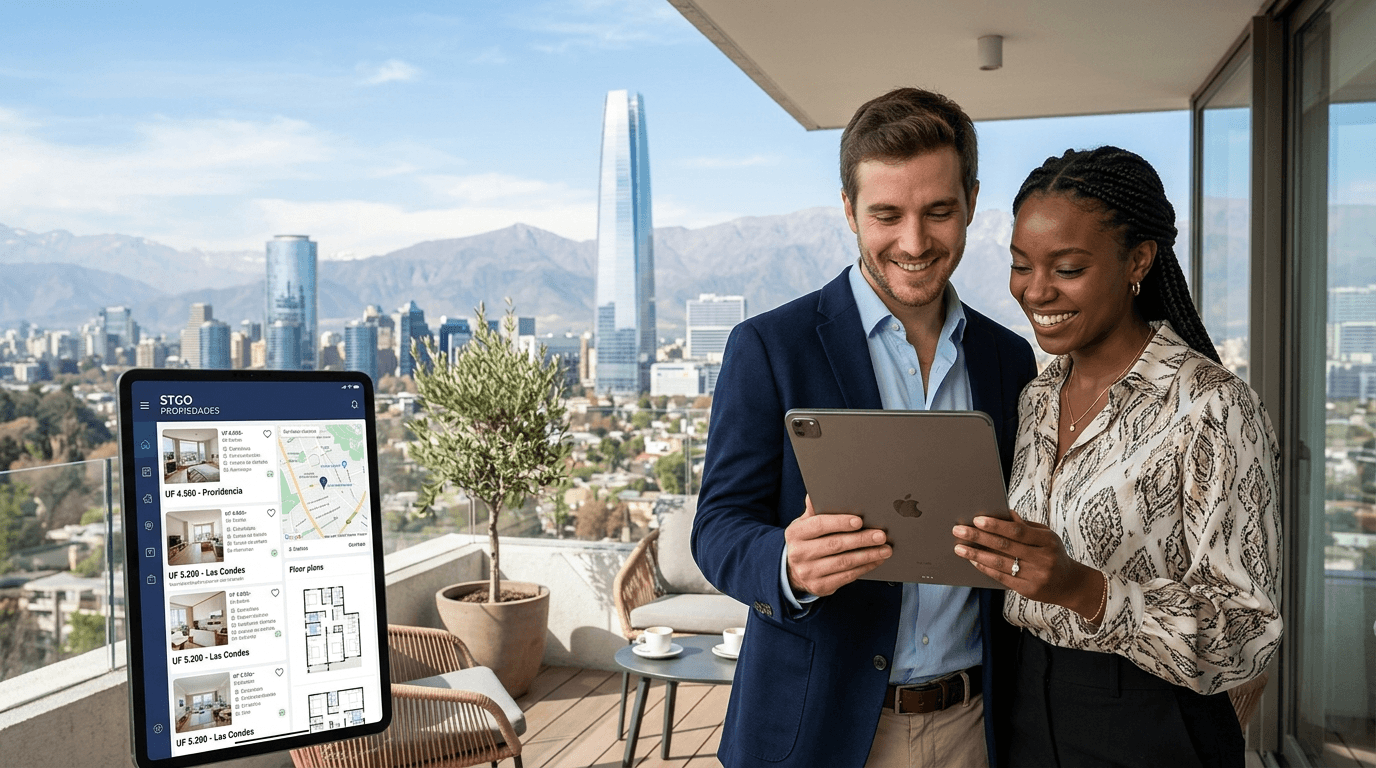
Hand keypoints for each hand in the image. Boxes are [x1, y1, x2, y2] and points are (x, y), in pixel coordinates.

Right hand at [785, 495, 890, 596]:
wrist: (794, 571)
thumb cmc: (807, 541)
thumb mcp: (805, 524)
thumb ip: (814, 510)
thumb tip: (817, 494)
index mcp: (795, 533)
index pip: (818, 525)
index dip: (839, 522)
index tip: (859, 521)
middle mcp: (799, 554)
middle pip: (834, 545)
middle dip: (861, 539)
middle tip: (881, 535)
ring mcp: (808, 572)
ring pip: (843, 562)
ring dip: (868, 555)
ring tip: (885, 549)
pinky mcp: (820, 586)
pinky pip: (846, 576)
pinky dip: (864, 568)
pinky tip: (876, 560)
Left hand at [952, 510, 1102, 619]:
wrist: (1071, 584)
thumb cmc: (1053, 554)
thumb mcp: (1046, 536)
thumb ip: (1025, 526)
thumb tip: (1002, 514)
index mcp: (1048, 541)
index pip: (1018, 531)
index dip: (996, 525)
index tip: (977, 519)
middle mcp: (1043, 559)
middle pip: (1006, 546)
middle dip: (979, 537)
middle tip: (958, 530)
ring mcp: (1036, 576)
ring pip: (1000, 564)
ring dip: (976, 555)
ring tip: (959, 548)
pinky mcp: (1028, 590)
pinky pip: (1002, 577)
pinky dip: (985, 568)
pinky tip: (973, 561)